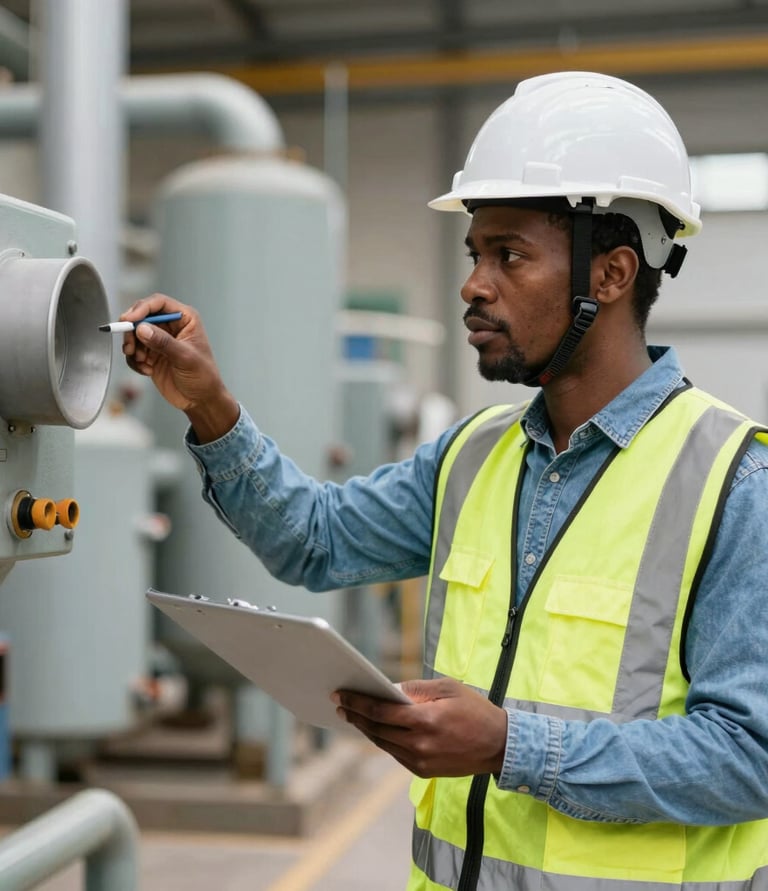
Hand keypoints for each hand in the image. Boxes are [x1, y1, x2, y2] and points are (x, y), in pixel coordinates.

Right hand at [121, 294, 239, 442]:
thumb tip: (142, 329)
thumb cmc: (203, 377)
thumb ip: (163, 342)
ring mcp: (159, 340)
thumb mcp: (185, 358)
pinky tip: (147, 370)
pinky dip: (134, 361)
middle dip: (132, 331)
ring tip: (142, 362)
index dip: (141, 308)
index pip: (158, 303)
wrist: (200, 400)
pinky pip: (133, 351)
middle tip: (129, 347)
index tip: (129, 321)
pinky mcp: (151, 354)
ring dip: (132, 348)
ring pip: (134, 334)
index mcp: (185, 319)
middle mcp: (170, 326)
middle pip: (141, 316)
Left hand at [333, 677, 507, 777]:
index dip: (358, 702)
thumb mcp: (447, 688)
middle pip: (376, 729)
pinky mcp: (423, 771)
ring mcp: (420, 761)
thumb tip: (388, 690)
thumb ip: (416, 689)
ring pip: (382, 743)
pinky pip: (395, 753)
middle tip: (339, 704)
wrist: (499, 745)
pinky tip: (374, 729)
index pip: (381, 711)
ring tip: (352, 715)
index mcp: (425, 720)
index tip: (341, 695)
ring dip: (365, 729)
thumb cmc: (474, 710)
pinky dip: (382, 740)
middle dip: (355, 715)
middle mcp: (420, 744)